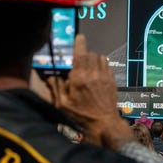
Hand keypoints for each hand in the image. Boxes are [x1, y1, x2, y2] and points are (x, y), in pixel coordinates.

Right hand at [45, 34, 132, 148]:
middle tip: (77, 62)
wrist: (104, 124)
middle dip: (84, 54)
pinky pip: (107, 65)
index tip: (78, 38)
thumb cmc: (82, 116)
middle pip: (90, 53)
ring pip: (100, 57)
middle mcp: (94, 74)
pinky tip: (96, 75)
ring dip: (93, 59)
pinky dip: (101, 66)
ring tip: (87, 68)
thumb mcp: (62, 104)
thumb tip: (50, 76)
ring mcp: (105, 77)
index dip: (79, 43)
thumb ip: (56, 87)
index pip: (81, 53)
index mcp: (80, 78)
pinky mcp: (112, 81)